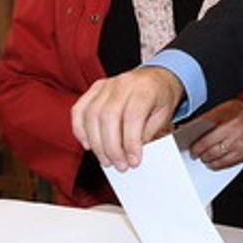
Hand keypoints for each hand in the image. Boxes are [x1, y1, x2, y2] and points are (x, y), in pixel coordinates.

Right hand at [71, 66, 185, 170]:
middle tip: (119, 165)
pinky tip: (88, 145)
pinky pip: (79, 110)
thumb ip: (146, 133)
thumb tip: (130, 154)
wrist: (157, 78)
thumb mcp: (164, 116)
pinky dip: (80, 130)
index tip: (133, 161)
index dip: (131, 142)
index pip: (133, 116)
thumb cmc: (161, 97)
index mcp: (145, 88)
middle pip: (108, 116)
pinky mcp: (94, 89)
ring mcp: (106, 85)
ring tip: (107, 160)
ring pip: (91, 115)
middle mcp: (123, 83)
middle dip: (111, 147)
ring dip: (96, 143)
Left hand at [189, 100, 242, 169]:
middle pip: (211, 153)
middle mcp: (236, 138)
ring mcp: (241, 148)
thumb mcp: (223, 109)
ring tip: (205, 158)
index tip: (192, 149)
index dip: (196, 148)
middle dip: (201, 155)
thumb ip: (206, 119)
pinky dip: (219, 164)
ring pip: (219, 161)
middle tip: (196, 154)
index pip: (206, 141)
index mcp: (229, 124)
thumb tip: (189, 128)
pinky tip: (215, 162)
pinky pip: (228, 164)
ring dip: (209, 161)